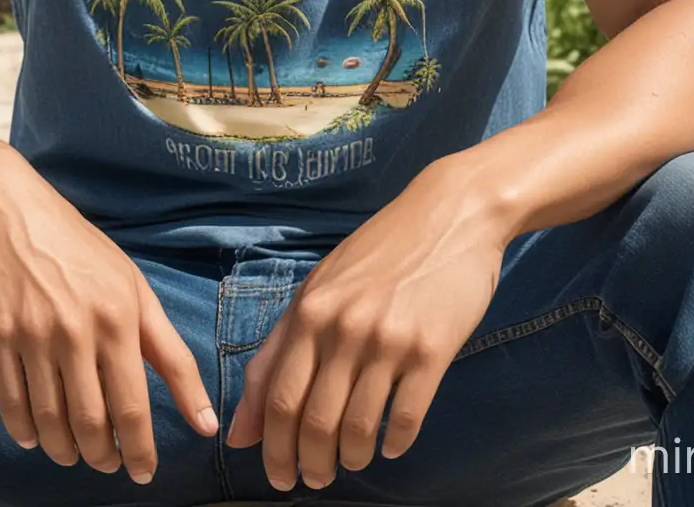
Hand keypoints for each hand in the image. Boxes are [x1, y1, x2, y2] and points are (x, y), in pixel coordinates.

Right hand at [0, 150, 218, 483]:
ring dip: (65, 450)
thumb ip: (164, 346)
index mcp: (120, 314)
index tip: (145, 474)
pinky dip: (24, 431)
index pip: (137, 402)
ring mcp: (35, 334)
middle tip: (108, 463)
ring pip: (52, 421)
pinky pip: (12, 404)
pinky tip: (34, 436)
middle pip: (94, 422)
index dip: (142, 448)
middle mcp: (79, 329)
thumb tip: (201, 413)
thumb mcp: (130, 282)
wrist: (4, 208)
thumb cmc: (76, 245)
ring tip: (74, 453)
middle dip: (104, 456)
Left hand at [224, 155, 506, 491]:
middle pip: (313, 421)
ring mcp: (388, 339)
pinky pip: (405, 419)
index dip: (273, 450)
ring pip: (358, 429)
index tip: (279, 477)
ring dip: (352, 458)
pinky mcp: (432, 350)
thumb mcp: (320, 287)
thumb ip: (279, 351)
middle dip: (310, 465)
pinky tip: (391, 444)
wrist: (451, 215)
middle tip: (315, 480)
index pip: (278, 399)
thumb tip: (242, 428)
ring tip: (353, 460)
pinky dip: (394, 443)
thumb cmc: (380, 252)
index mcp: (310, 310)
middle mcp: (344, 327)